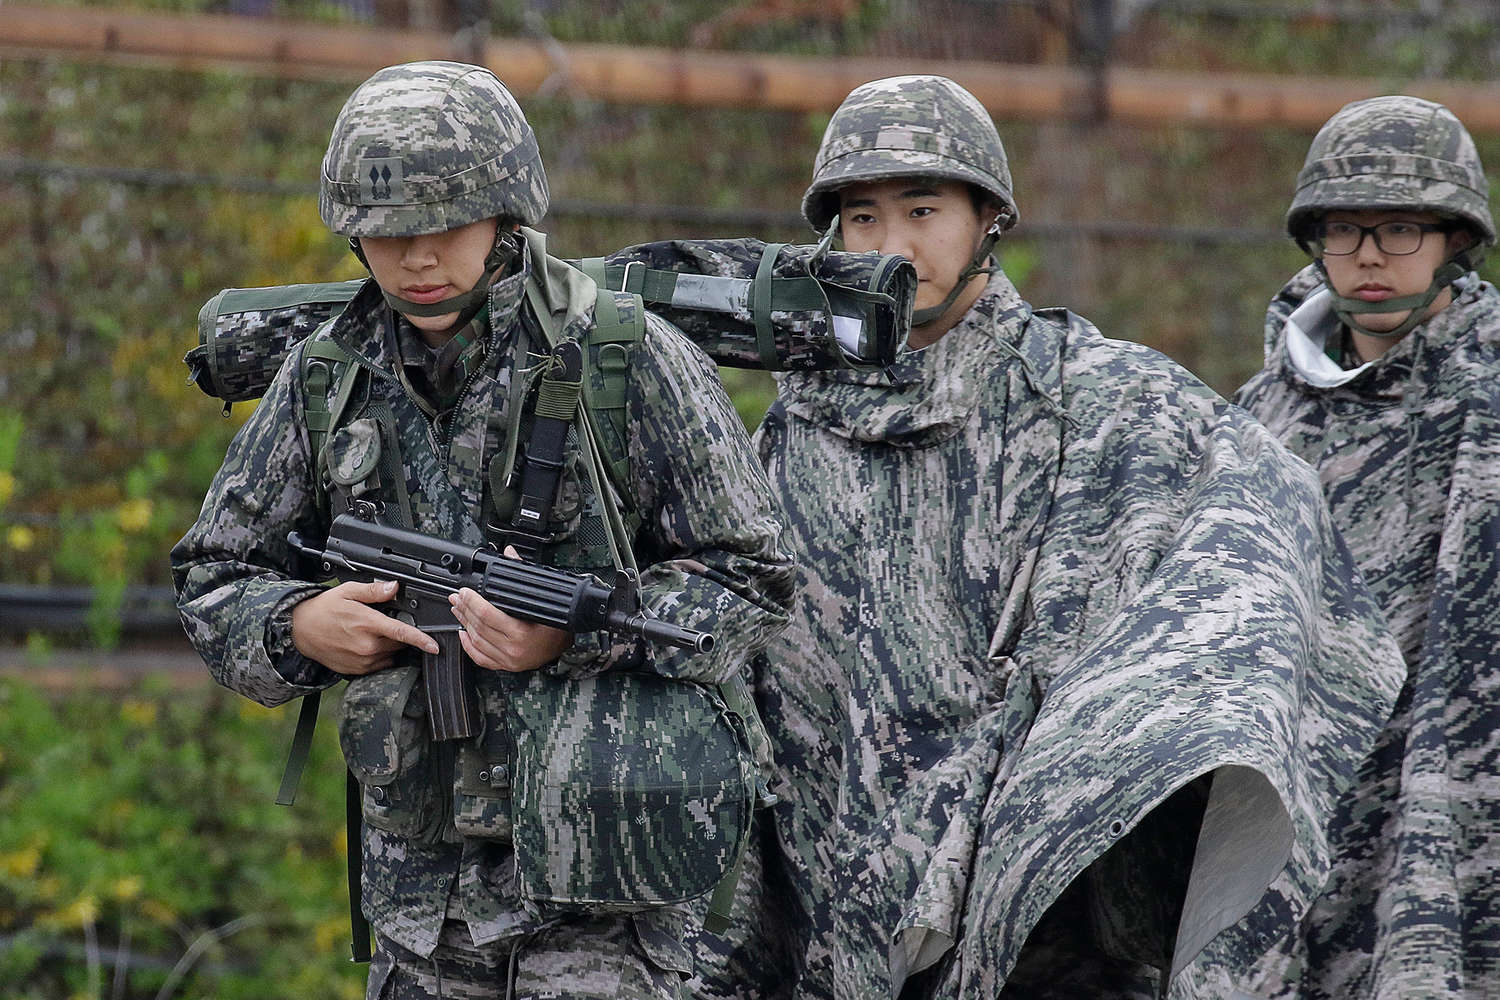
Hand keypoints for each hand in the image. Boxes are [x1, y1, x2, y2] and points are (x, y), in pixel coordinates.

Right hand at [290, 580, 439, 675]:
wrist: (300, 631)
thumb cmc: (324, 609)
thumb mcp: (348, 592)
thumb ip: (374, 591)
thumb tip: (394, 587)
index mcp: (367, 624)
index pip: (401, 633)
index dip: (421, 640)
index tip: (435, 646)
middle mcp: (366, 646)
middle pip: (399, 643)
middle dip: (399, 634)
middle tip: (383, 622)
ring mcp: (362, 661)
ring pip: (390, 654)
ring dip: (389, 645)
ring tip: (370, 633)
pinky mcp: (357, 671)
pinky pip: (379, 664)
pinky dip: (379, 655)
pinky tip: (365, 644)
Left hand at [450, 548, 572, 671]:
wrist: (568, 647)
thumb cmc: (559, 623)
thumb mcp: (545, 597)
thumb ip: (524, 573)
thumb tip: (510, 553)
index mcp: (522, 631)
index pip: (488, 614)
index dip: (472, 601)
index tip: (464, 592)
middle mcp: (514, 648)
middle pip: (479, 626)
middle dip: (465, 609)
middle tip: (457, 597)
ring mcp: (509, 659)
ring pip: (477, 641)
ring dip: (464, 624)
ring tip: (459, 610)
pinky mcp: (507, 666)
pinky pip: (481, 658)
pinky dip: (468, 646)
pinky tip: (463, 634)